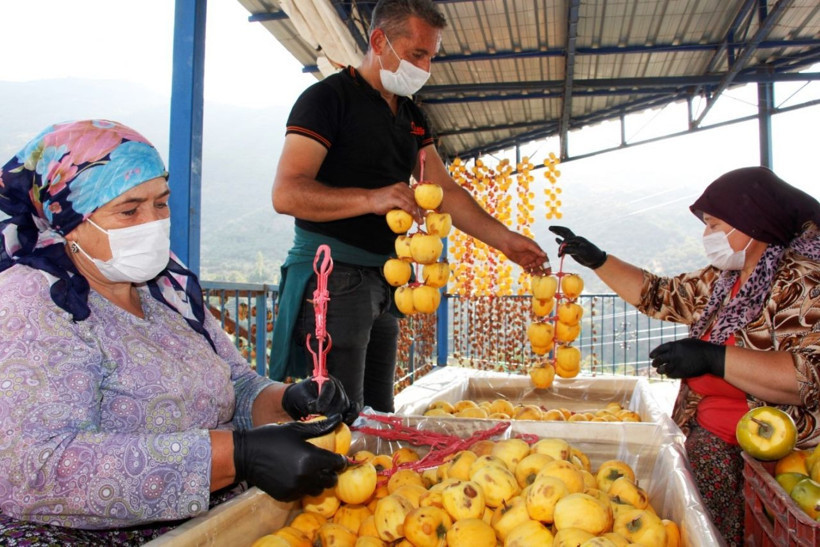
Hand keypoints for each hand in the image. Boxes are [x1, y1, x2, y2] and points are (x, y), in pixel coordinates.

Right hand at [232, 415, 346, 500]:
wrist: (244, 455)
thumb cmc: (271, 437)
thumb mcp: (296, 429)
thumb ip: (320, 427)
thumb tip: (339, 418)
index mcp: (311, 458)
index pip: (338, 464)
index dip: (340, 460)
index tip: (337, 456)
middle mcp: (306, 477)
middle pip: (331, 480)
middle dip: (331, 472)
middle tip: (325, 464)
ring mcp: (295, 488)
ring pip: (319, 490)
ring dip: (319, 481)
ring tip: (312, 471)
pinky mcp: (286, 496)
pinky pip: (303, 494)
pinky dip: (304, 487)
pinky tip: (297, 476)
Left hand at [282, 375, 360, 424]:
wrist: (300, 401)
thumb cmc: (299, 396)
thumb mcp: (300, 397)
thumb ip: (310, 403)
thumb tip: (319, 411)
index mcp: (324, 379)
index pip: (329, 388)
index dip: (325, 398)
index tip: (319, 409)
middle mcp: (336, 386)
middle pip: (340, 398)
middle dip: (332, 411)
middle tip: (323, 418)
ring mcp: (342, 395)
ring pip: (346, 406)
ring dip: (338, 415)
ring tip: (328, 422)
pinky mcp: (345, 406)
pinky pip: (353, 409)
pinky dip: (351, 415)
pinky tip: (346, 421)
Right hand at [369, 182, 423, 223]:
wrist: (369, 200)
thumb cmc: (381, 201)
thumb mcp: (394, 199)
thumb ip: (403, 201)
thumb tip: (413, 209)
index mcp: (402, 186)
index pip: (415, 195)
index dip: (421, 203)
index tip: (425, 211)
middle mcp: (401, 187)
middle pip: (415, 198)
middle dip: (421, 208)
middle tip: (424, 217)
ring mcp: (397, 192)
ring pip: (412, 203)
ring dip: (417, 212)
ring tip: (420, 220)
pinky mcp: (394, 198)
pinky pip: (406, 206)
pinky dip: (412, 212)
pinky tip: (415, 217)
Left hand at [501, 231, 550, 273]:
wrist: (505, 242)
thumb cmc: (517, 240)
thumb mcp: (527, 244)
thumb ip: (536, 250)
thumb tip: (545, 254)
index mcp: (536, 250)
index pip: (544, 259)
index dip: (547, 265)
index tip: (548, 271)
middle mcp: (533, 256)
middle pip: (540, 265)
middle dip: (542, 270)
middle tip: (542, 275)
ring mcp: (528, 260)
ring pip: (534, 268)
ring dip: (535, 272)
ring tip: (534, 274)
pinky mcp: (522, 263)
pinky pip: (527, 269)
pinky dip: (528, 271)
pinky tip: (527, 272)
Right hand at [548, 226, 606, 268]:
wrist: (596, 260)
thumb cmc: (591, 255)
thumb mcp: (582, 252)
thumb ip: (572, 250)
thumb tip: (562, 250)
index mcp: (577, 239)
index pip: (566, 239)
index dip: (562, 245)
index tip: (561, 252)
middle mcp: (574, 240)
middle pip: (564, 232)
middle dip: (557, 229)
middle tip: (549, 227)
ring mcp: (573, 244)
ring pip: (564, 237)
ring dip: (557, 233)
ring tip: (551, 229)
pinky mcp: (572, 249)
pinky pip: (565, 244)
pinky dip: (560, 241)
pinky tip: (556, 239)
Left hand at [649, 338, 725, 378]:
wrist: (711, 357)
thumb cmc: (701, 348)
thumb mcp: (687, 342)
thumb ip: (676, 345)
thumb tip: (668, 349)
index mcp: (675, 345)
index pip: (660, 349)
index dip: (654, 353)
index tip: (651, 356)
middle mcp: (674, 355)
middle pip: (659, 360)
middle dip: (655, 362)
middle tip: (654, 364)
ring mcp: (677, 364)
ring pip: (663, 369)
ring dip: (660, 370)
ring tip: (659, 370)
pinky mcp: (682, 373)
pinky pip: (671, 375)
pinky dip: (668, 374)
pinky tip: (669, 374)